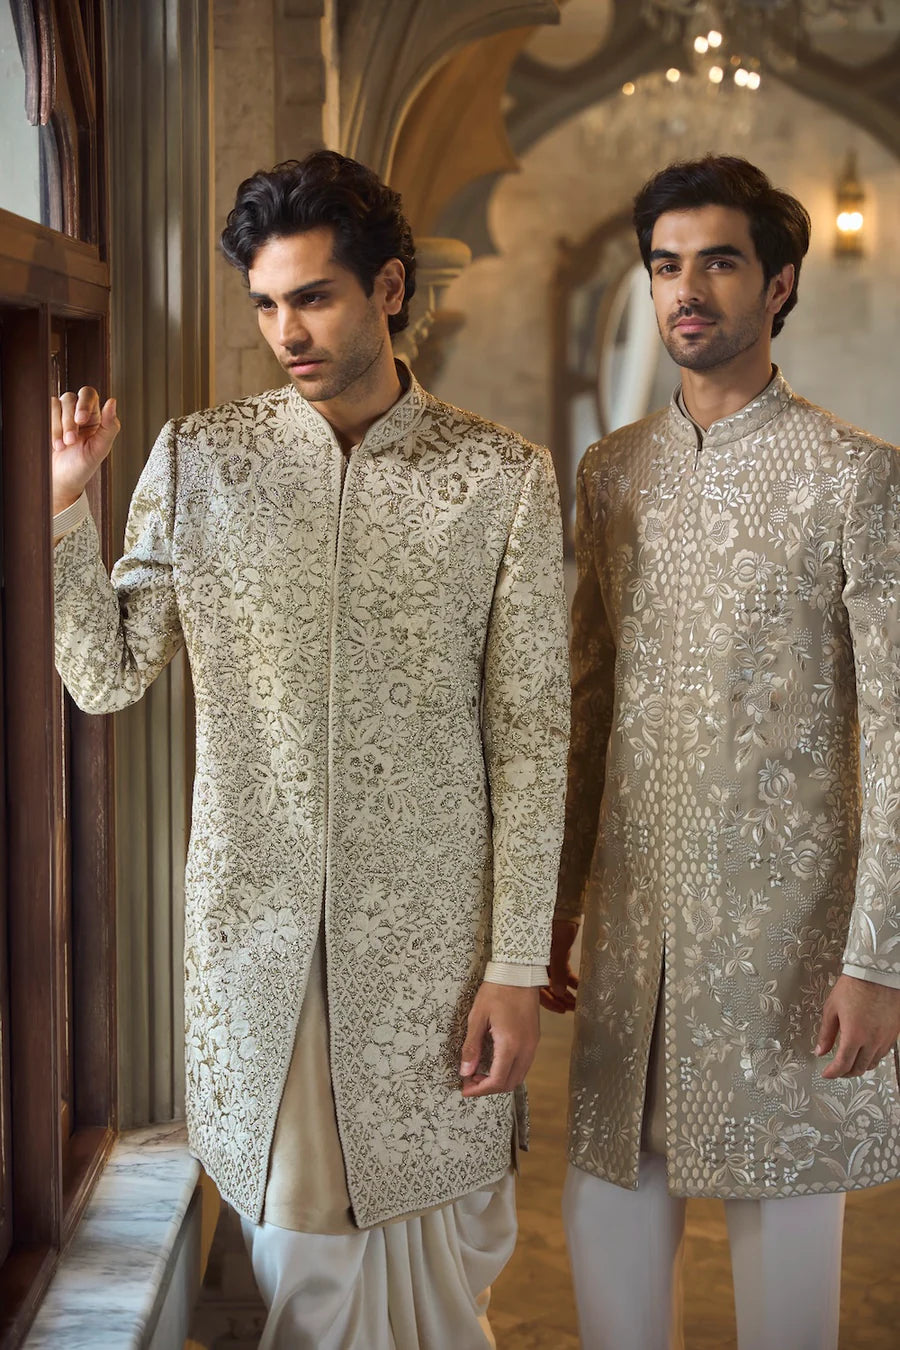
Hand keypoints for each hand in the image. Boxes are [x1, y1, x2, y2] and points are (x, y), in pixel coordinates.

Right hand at [51, 386, 119, 514]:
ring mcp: (60, 415)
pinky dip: (49, 426)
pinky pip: (44, 411)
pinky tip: (53, 443)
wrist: (61, 480)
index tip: (81, 421)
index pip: (89, 394)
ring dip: (58, 426)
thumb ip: (109, 426)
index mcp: (95, 417)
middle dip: (69, 420)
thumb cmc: (82, 466)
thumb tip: (113, 401)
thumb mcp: (100, 449)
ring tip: (61, 447)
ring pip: (56, 405)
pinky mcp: (46, 420)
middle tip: (70, 441)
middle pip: (70, 399)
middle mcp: (77, 412)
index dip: (84, 403)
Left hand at [460, 983, 538, 1097]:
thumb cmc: (496, 991)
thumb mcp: (477, 1017)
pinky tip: (495, 1062)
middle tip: (470, 1081)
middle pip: (509, 1083)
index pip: (496, 1080)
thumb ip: (472, 1046)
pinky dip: (509, 1070)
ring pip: (519, 1075)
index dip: (479, 1090)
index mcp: (510, 1044)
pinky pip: (524, 1064)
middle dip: (489, 1088)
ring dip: (500, 1080)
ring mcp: (532, 1044)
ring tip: (480, 1073)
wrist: (519, 972)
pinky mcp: (534, 1039)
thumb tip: (465, 1072)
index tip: (465, 1089)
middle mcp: (525, 1049)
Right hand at [540, 918, 579, 1013]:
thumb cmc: (556, 922)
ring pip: (556, 980)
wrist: (563, 902)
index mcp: (532, 961)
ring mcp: (548, 957)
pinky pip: (563, 970)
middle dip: (558, 999)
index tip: (561, 1010)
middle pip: (545, 986)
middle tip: (571, 1009)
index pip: (536, 988)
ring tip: (576, 1002)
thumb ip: (558, 971)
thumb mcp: (558, 947)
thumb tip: (559, 993)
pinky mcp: (558, 952)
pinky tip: (580, 987)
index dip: (548, 1002)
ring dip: (566, 991)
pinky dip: (571, 979)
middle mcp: (537, 962)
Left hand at [815, 973, 899, 1077]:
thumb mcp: (832, 1009)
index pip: (842, 1065)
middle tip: (837, 1069)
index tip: (826, 1073)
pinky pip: (883, 1053)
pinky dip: (872, 1057)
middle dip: (845, 1072)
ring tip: (850, 1061)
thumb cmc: (854, 986)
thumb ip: (826, 1033)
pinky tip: (865, 1051)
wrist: (877, 974)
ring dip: (860, 1066)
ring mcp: (885, 1039)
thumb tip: (820, 1050)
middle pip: (859, 1068)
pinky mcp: (894, 1034)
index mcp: (854, 1036)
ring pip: (872, 1063)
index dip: (833, 1073)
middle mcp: (872, 1041)